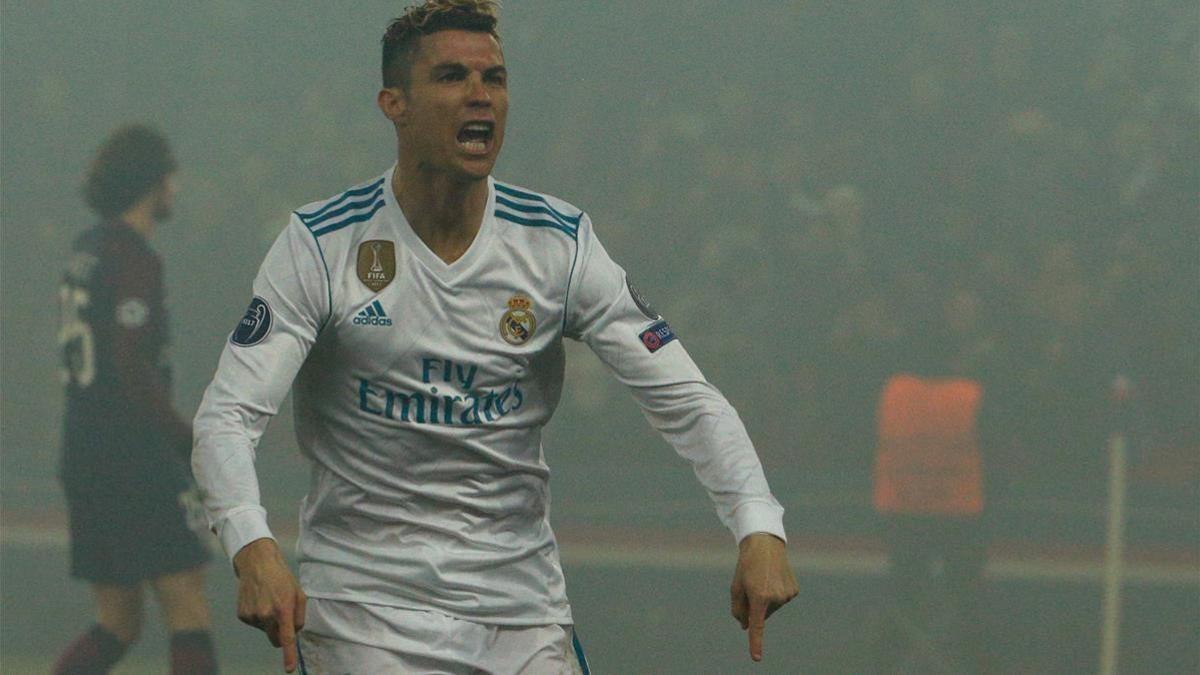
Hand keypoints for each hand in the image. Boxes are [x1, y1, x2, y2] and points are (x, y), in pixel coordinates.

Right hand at [233, 538, 306, 672]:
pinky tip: (259, 601)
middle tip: (282, 616)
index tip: (289, 669)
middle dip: (281, 634)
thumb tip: (294, 632)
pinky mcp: (242, 615)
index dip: (288, 655)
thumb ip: (299, 616)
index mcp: (283, 609)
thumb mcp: (299, 594)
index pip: (286, 638)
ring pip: (265, 631)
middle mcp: (265, 615)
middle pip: (275, 639)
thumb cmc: (282, 578)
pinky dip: (259, 617)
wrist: (257, 564)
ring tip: (269, 601)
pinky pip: (255, 624)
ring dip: (269, 622)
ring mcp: (252, 616)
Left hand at [730, 533, 797, 661]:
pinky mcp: (794, 590)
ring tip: (764, 578)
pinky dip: (776, 594)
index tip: (756, 658)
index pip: (757, 625)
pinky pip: (782, 600)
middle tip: (752, 586)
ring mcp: (787, 594)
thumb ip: (738, 610)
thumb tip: (745, 627)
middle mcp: (776, 597)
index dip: (755, 642)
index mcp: (759, 596)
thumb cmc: (746, 566)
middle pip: (762, 614)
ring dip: (766, 599)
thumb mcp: (736, 587)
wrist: (764, 544)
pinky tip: (774, 578)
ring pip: (772, 608)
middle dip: (756, 607)